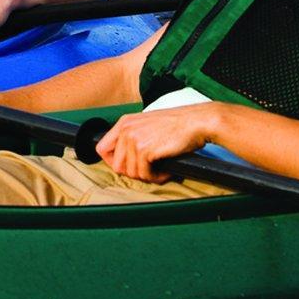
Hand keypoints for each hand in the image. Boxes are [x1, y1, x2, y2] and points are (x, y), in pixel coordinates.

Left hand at [94, 104, 216, 182]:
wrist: (196, 121)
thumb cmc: (177, 124)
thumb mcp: (147, 125)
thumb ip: (133, 137)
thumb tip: (124, 161)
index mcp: (124, 123)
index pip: (102, 149)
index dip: (113, 162)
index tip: (129, 166)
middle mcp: (126, 130)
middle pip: (116, 165)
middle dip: (133, 173)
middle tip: (149, 171)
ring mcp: (134, 139)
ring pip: (131, 172)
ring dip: (147, 176)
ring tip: (161, 170)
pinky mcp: (145, 149)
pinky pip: (145, 174)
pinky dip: (157, 177)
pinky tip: (166, 171)